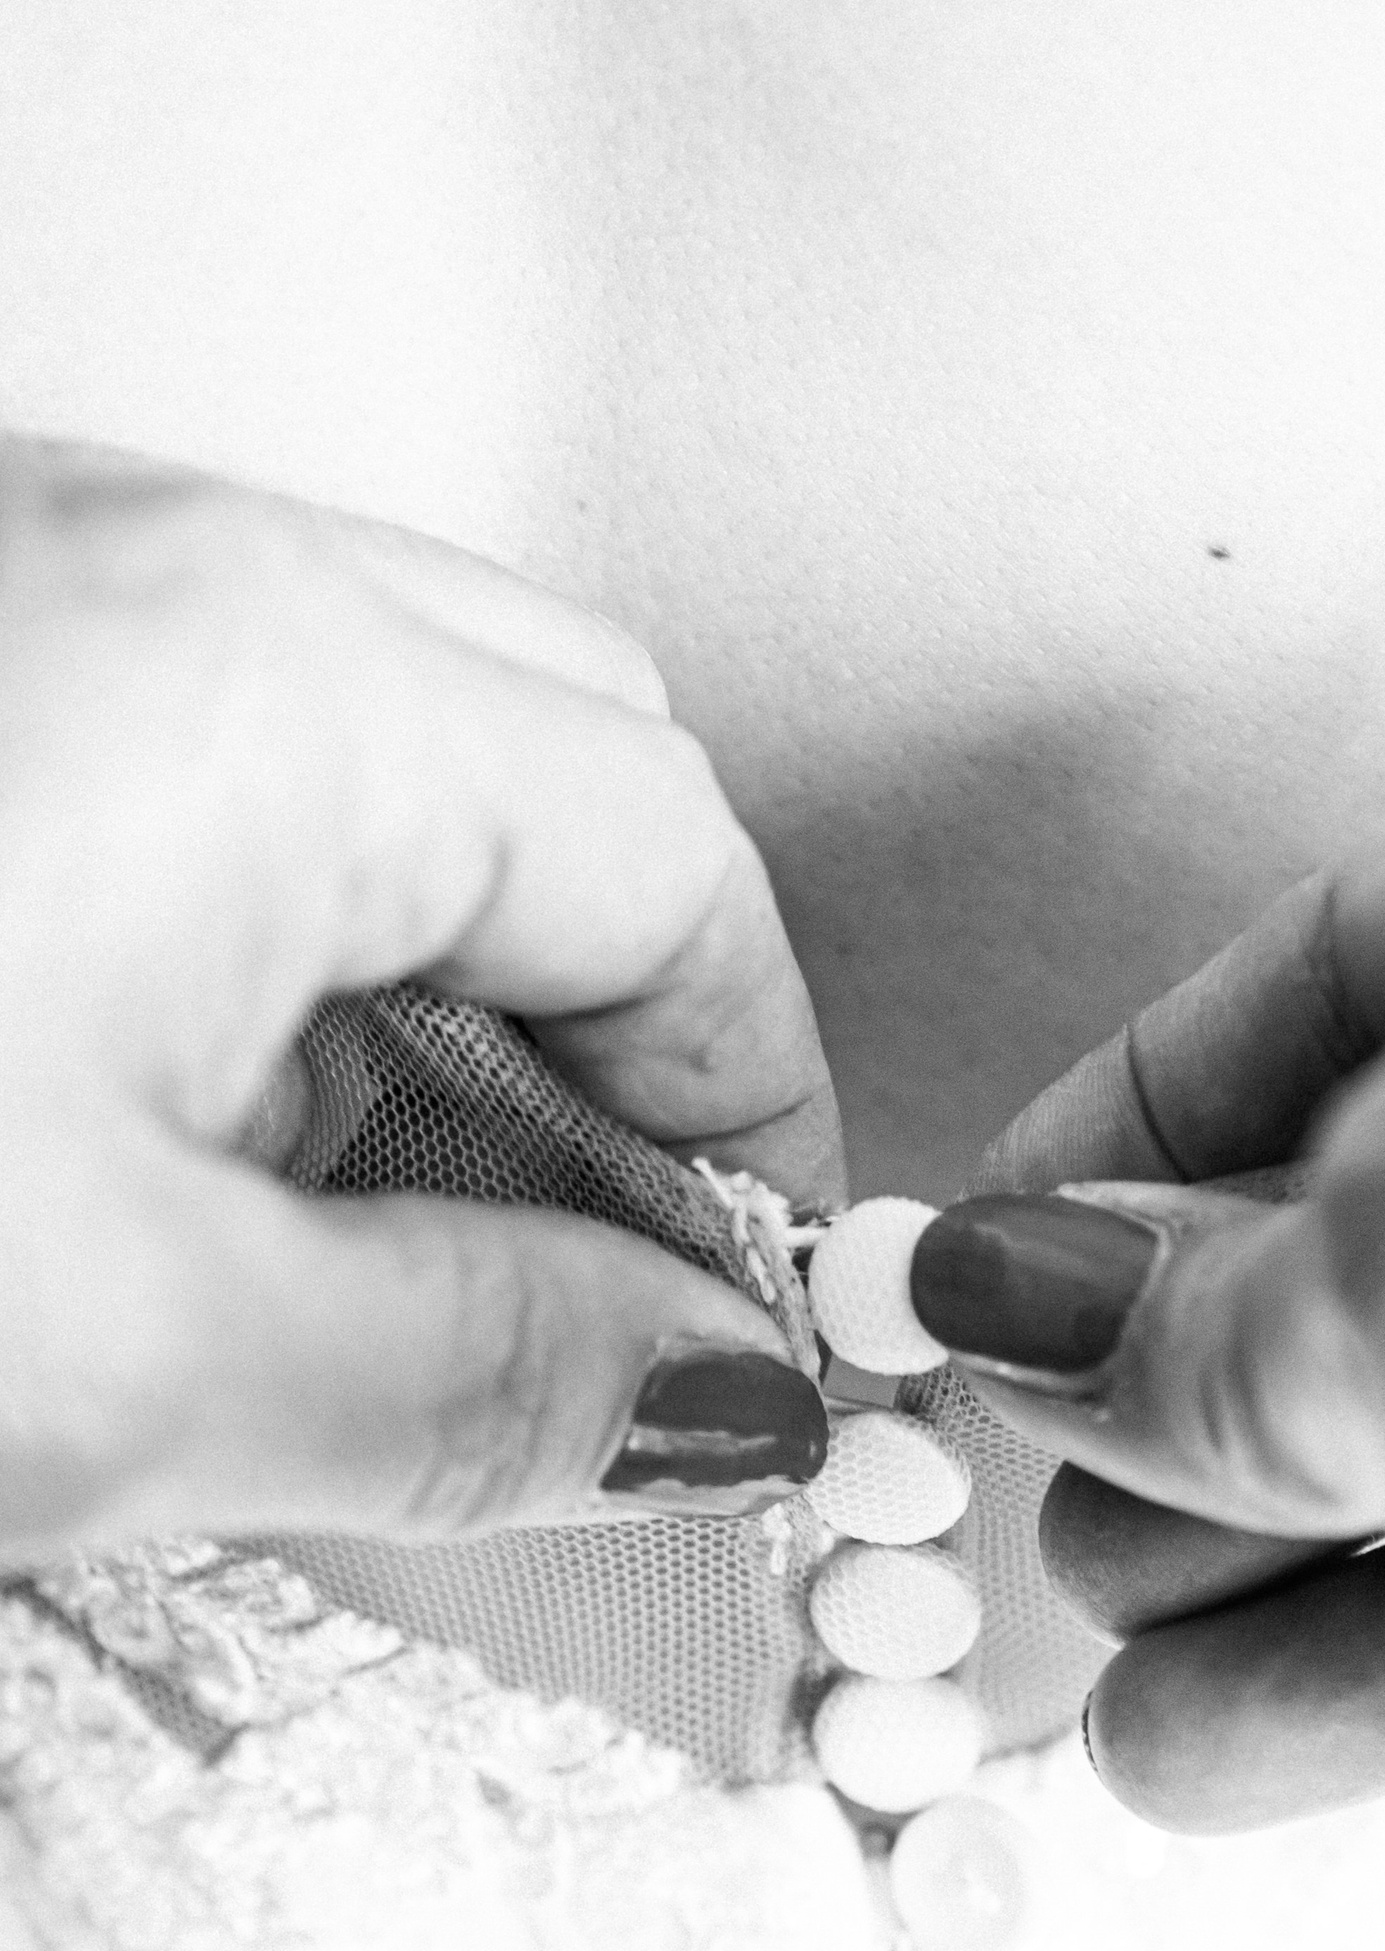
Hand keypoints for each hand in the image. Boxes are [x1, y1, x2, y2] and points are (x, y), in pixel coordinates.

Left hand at [0, 440, 840, 1561]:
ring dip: (408, 998)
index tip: (739, 1304)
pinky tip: (137, 1129)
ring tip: (311, 1229)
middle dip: (599, 1034)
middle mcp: (143, 555)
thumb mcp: (97, 1356)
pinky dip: (238, 942)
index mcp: (258, 680)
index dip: (746, 1117)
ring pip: (364, 754)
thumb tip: (709, 1395)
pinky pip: (188, 750)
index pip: (678, 871)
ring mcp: (19, 575)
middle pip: (554, 763)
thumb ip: (467, 1378)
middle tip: (559, 1270)